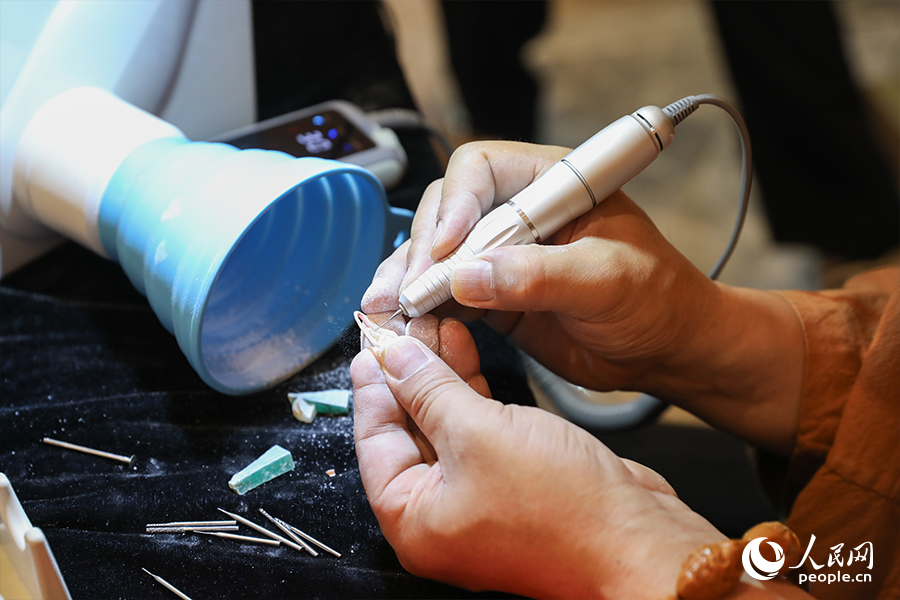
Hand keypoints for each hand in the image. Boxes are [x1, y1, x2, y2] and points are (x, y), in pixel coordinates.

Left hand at [351, 331, 725, 598]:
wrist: (640, 541)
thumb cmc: (561, 510)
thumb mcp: (478, 434)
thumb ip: (429, 390)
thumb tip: (394, 357)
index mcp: (413, 520)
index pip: (375, 439)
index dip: (372, 383)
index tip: (372, 339)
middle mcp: (440, 515)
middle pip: (407, 430)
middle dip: (407, 372)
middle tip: (405, 324)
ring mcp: (478, 498)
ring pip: (443, 425)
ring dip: (439, 375)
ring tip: (435, 324)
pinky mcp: (512, 481)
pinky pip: (477, 430)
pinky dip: (470, 391)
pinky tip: (464, 352)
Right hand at [364, 141, 804, 454]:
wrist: (665, 348)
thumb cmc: (656, 300)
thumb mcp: (608, 281)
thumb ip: (540, 275)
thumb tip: (468, 275)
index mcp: (552, 184)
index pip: (482, 170)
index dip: (455, 204)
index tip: (445, 248)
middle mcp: (519, 212)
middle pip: (447, 211)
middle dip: (422, 249)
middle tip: (409, 289)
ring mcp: (501, 254)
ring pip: (436, 253)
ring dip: (408, 278)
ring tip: (386, 308)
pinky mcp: (492, 294)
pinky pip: (445, 293)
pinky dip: (423, 308)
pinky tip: (403, 323)